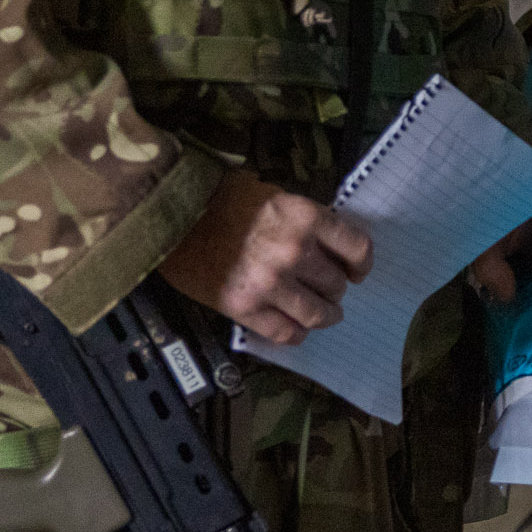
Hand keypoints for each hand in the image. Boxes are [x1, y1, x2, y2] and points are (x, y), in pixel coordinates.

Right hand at [159, 170, 373, 347]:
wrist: (171, 214)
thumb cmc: (221, 199)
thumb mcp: (275, 196)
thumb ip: (305, 221)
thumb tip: (328, 246)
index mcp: (305, 217)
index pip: (356, 249)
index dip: (360, 265)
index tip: (357, 272)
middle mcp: (293, 252)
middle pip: (335, 284)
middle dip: (335, 290)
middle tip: (329, 291)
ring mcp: (269, 284)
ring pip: (316, 314)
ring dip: (323, 316)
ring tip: (322, 315)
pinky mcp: (244, 308)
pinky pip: (283, 333)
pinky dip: (294, 335)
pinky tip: (295, 330)